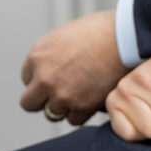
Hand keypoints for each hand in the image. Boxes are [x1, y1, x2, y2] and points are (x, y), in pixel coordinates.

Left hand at [19, 10, 127, 125]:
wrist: (124, 38)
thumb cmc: (100, 31)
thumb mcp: (64, 37)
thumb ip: (51, 56)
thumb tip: (51, 69)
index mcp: (37, 55)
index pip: (26, 78)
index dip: (41, 79)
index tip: (54, 77)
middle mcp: (44, 77)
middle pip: (29, 103)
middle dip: (42, 100)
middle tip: (58, 94)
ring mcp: (61, 95)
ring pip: (51, 113)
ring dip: (64, 107)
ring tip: (81, 93)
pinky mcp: (80, 107)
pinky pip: (73, 120)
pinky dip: (82, 112)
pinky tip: (91, 99)